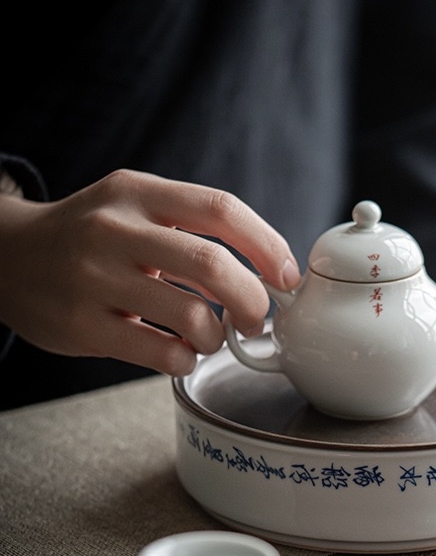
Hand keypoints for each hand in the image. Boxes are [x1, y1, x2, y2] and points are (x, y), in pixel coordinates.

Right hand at [0, 168, 300, 376]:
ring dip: (217, 337)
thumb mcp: (134, 209)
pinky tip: (179, 355)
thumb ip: (191, 230)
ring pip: (190, 316)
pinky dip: (185, 361)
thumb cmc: (91, 238)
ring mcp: (93, 278)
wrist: (8, 257)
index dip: (267, 245)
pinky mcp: (81, 325)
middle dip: (251, 300)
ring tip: (209, 338)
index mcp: (137, 194)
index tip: (287, 277)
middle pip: (212, 264)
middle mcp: (114, 229)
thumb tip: (270, 274)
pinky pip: (159, 353)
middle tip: (256, 318)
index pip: (221, 209)